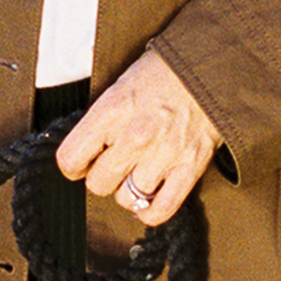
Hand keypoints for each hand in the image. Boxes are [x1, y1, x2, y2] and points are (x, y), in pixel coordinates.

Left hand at [53, 50, 220, 225]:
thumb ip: (100, 120)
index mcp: (113, 111)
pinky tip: (147, 200)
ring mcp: (164, 154)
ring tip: (135, 175)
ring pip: (127, 199)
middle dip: (101, 177)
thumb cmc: (164, 74)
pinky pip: (161, 209)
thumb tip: (84, 149)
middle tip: (113, 164)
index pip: (70, 158)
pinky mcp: (189, 168)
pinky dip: (150, 211)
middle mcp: (135, 135)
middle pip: (98, 184)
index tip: (81, 162)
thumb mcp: (119, 86)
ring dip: (128, 192)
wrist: (210, 68)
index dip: (73, 164)